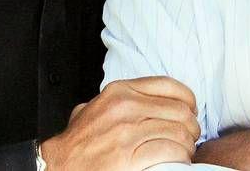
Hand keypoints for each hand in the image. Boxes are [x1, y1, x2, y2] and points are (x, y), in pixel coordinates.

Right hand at [40, 76, 199, 170]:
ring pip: (179, 133)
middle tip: (189, 137)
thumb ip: (120, 98)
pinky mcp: (129, 157)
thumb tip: (148, 98)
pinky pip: (170, 152)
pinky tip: (177, 162)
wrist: (58, 165)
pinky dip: (180, 158)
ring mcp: (128, 132)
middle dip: (191, 127)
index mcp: (120, 92)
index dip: (188, 100)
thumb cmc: (79, 142)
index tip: (190, 112)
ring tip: (184, 152)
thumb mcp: (96, 106)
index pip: (170, 86)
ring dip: (187, 145)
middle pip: (180, 112)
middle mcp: (126, 108)